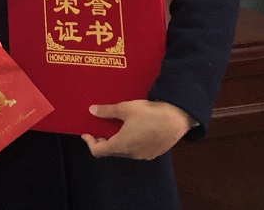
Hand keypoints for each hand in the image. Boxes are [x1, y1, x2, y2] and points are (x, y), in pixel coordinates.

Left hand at [81, 100, 196, 159]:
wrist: (177, 118)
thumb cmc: (149, 113)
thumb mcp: (125, 108)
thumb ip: (107, 111)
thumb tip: (91, 110)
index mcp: (122, 144)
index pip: (99, 151)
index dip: (90, 143)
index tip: (86, 133)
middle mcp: (132, 153)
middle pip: (111, 152)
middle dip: (102, 142)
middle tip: (99, 129)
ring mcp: (144, 155)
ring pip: (124, 152)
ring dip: (116, 142)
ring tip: (114, 129)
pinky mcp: (154, 153)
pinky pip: (136, 151)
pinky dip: (128, 143)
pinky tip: (131, 131)